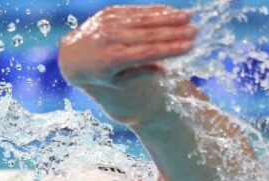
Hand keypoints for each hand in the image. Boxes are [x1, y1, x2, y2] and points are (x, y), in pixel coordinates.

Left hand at [59, 5, 195, 88]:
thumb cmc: (99, 73)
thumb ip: (140, 74)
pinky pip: (135, 10)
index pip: (148, 53)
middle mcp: (111, 39)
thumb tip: (164, 71)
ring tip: (188, 17)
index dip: (170, 49)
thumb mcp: (117, 82)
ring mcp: (109, 24)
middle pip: (148, 35)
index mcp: (113, 59)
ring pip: (144, 20)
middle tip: (195, 31)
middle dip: (174, 32)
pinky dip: (154, 11)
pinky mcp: (109, 13)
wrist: (72, 54)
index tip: (190, 47)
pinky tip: (170, 11)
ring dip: (168, 18)